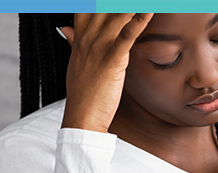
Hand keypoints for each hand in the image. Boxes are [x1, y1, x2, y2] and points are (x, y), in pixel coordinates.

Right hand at [60, 13, 153, 132]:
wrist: (83, 116)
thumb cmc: (84, 92)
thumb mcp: (76, 62)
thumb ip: (74, 41)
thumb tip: (66, 28)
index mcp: (80, 36)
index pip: (88, 6)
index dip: (96, 0)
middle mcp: (87, 37)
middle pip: (104, 5)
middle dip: (116, 1)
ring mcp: (98, 46)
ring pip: (117, 14)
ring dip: (133, 5)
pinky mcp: (111, 59)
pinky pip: (127, 34)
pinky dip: (140, 19)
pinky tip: (151, 10)